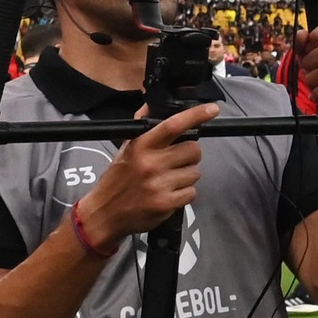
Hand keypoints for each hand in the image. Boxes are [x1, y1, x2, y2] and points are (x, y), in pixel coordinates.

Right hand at [74, 102, 216, 245]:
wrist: (104, 213)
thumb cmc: (118, 178)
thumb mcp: (126, 148)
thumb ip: (142, 126)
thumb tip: (152, 104)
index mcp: (141, 146)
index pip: (173, 125)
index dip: (195, 115)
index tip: (212, 109)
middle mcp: (151, 163)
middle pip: (193, 150)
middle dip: (189, 155)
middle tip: (176, 161)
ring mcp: (159, 185)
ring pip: (195, 172)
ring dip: (186, 176)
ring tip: (169, 179)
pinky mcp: (166, 204)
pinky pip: (192, 192)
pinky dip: (184, 193)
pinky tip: (169, 193)